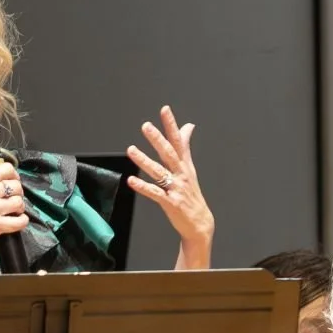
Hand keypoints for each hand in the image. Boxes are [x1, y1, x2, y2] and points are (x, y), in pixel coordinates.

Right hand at [0, 157, 28, 261]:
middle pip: (15, 186)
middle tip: (13, 198)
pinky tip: (18, 220)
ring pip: (19, 202)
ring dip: (19, 207)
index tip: (12, 181)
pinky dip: (22, 221)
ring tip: (14, 210)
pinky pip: (19, 221)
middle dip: (18, 192)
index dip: (14, 175)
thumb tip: (2, 180)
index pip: (6, 169)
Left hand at [127, 107, 212, 266]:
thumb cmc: (192, 195)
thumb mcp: (190, 168)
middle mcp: (181, 175)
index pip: (178, 141)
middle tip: (146, 126)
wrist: (200, 223)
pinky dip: (143, 187)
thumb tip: (188, 126)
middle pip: (169, 153)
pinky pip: (155, 193)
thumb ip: (186, 146)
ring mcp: (176, 189)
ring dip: (144, 161)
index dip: (172, 125)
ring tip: (131, 150)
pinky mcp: (170, 203)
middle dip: (158, 139)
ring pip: (159, 172)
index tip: (165, 110)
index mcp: (185, 165)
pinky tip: (131, 180)